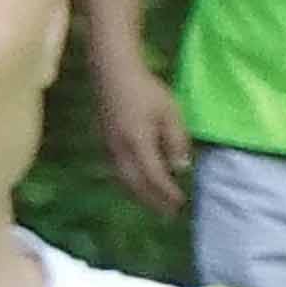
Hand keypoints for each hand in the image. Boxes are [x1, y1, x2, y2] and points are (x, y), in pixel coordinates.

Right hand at [96, 57, 190, 216]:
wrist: (112, 72)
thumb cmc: (146, 90)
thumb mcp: (170, 113)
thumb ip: (176, 141)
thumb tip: (180, 168)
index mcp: (138, 144)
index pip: (154, 178)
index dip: (167, 193)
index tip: (180, 203)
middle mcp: (120, 150)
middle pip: (135, 185)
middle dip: (152, 201)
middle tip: (168, 214)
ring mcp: (109, 146)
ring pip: (123, 179)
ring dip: (139, 194)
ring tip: (154, 204)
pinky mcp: (105, 140)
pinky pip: (117, 170)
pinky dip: (129, 182)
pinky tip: (138, 183)